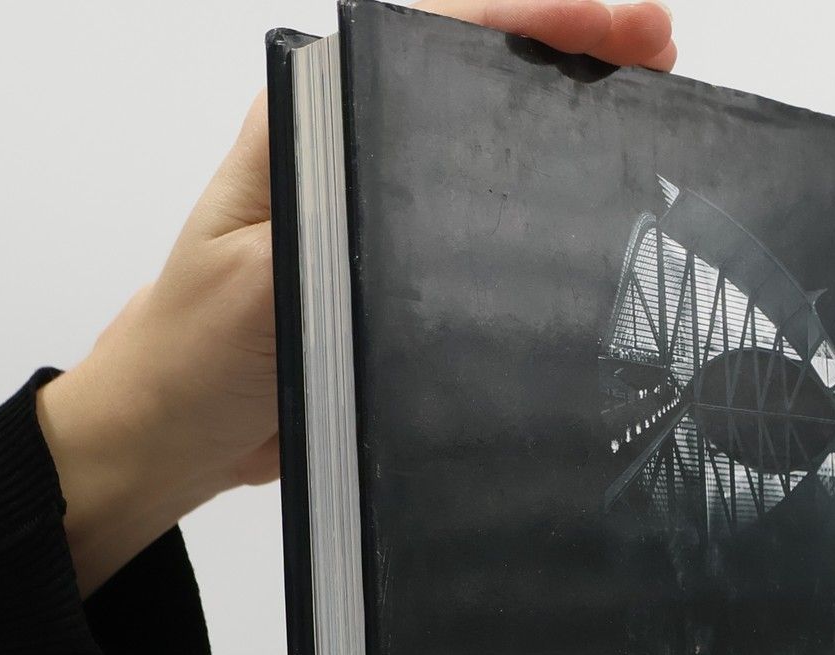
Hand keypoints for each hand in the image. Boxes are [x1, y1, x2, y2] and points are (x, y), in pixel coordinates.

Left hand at [37, 1, 677, 595]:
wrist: (174, 434)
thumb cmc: (194, 353)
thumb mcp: (255, 285)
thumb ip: (328, 235)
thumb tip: (417, 210)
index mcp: (311, 123)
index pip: (433, 35)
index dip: (528, 19)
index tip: (607, 25)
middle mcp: (352, 151)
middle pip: (478, 75)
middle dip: (574, 53)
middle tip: (660, 53)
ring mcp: (379, 210)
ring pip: (490, 145)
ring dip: (572, 124)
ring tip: (658, 109)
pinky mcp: (397, 273)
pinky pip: (483, 225)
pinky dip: (546, 207)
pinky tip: (601, 209)